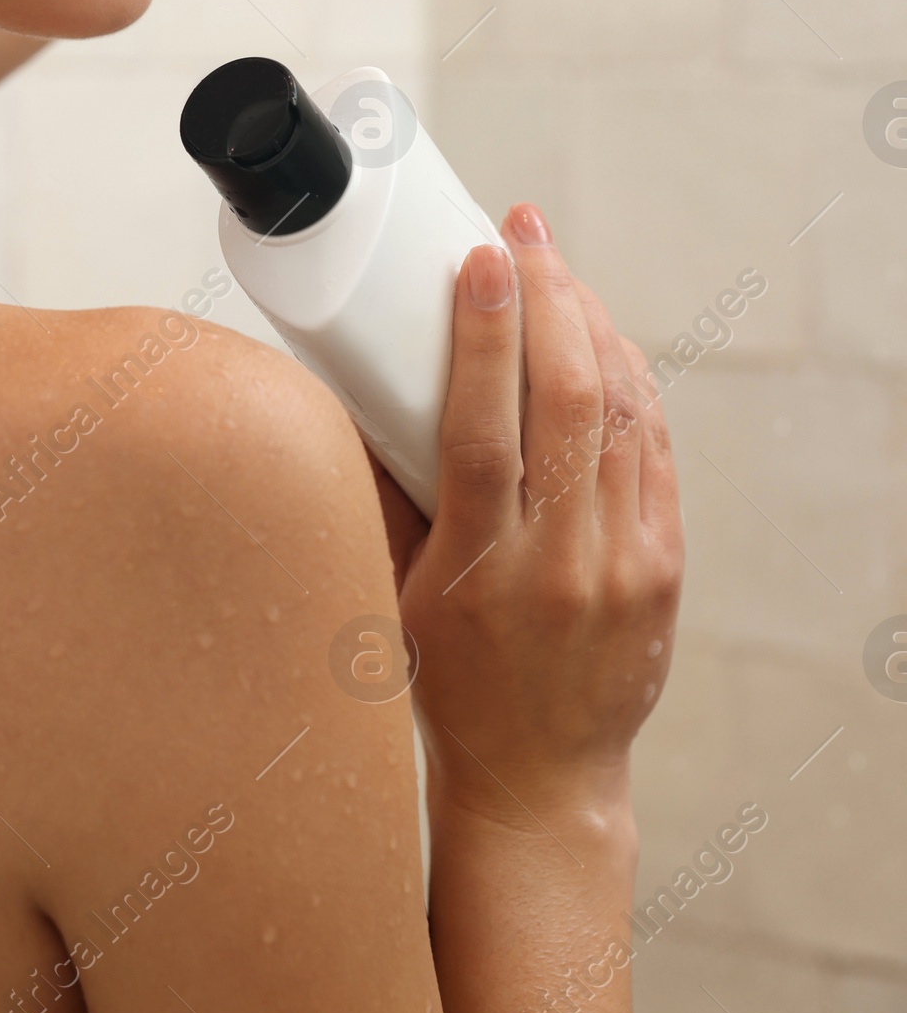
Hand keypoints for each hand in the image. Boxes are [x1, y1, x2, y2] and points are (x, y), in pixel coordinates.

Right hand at [374, 203, 682, 826]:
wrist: (538, 780)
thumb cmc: (446, 679)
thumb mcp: (396, 590)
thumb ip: (382, 490)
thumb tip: (349, 377)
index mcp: (477, 570)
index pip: (485, 429)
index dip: (484, 334)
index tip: (480, 257)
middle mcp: (559, 564)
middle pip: (568, 402)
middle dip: (550, 297)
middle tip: (525, 231)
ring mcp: (623, 566)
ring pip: (620, 413)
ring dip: (592, 325)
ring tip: (558, 269)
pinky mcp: (664, 568)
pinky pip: (653, 448)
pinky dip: (629, 380)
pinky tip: (602, 338)